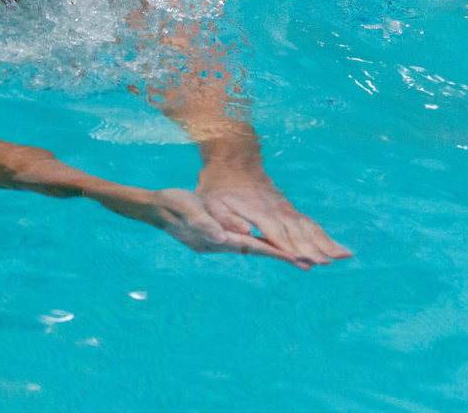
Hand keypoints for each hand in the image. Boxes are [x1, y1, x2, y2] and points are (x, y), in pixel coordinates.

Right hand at [140, 188, 318, 265]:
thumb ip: (204, 223)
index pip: (253, 247)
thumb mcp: (187, 209)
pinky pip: (247, 243)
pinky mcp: (220, 238)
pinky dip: (263, 246)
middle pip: (258, 251)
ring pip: (255, 249)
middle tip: (310, 263)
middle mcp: (223, 244)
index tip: (296, 257)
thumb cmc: (172, 205)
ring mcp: (221, 243)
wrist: (157, 208)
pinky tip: (273, 247)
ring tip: (300, 259)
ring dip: (276, 253)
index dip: (275, 252)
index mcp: (218, 238)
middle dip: (283, 257)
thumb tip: (224, 237)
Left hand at [195, 168, 352, 269]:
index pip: (275, 232)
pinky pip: (311, 225)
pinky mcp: (290, 211)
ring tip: (344, 256)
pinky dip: (325, 237)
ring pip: (309, 228)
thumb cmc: (219, 187)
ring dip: (326, 242)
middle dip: (312, 248)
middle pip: (297, 232)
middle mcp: (276, 210)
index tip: (303, 260)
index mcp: (257, 211)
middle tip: (327, 262)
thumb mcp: (212, 202)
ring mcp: (286, 209)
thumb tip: (244, 233)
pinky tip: (339, 250)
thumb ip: (226, 219)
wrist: (233, 163)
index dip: (288, 247)